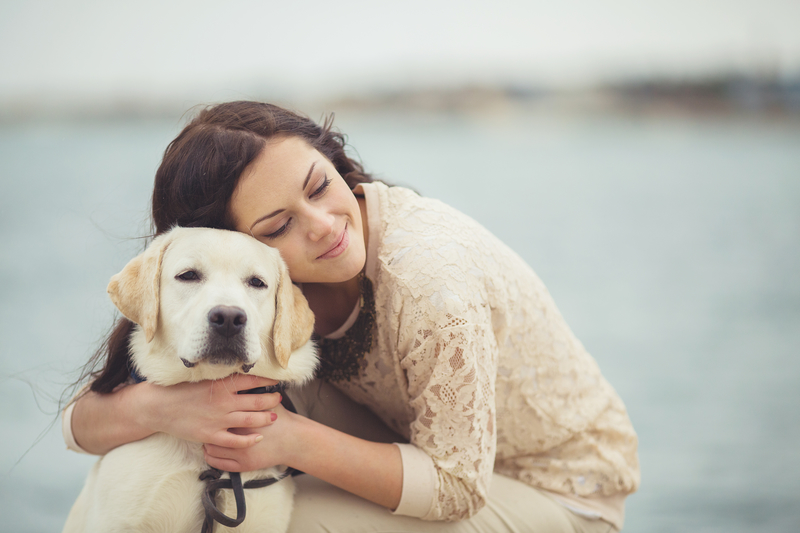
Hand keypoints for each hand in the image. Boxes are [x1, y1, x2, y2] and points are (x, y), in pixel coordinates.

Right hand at [136, 374, 281, 448]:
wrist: (158, 407)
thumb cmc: (179, 390)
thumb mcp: (203, 378)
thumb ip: (222, 378)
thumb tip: (240, 373)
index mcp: (222, 385)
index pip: (253, 380)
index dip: (268, 380)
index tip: (278, 379)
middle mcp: (224, 402)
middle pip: (257, 400)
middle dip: (271, 399)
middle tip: (279, 398)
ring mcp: (218, 420)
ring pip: (251, 420)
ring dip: (265, 418)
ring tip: (274, 416)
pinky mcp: (211, 435)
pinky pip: (235, 441)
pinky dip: (249, 440)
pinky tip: (258, 438)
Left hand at [202, 402, 297, 471]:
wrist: (294, 441)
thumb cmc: (280, 420)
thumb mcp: (266, 403)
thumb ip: (252, 395)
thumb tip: (237, 383)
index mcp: (243, 418)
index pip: (218, 414)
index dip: (210, 410)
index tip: (207, 407)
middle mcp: (239, 437)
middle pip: (211, 431)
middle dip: (206, 427)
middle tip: (203, 421)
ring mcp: (240, 453)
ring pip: (212, 449)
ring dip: (206, 443)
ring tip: (206, 436)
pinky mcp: (243, 465)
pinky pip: (218, 463)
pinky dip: (210, 457)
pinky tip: (209, 451)